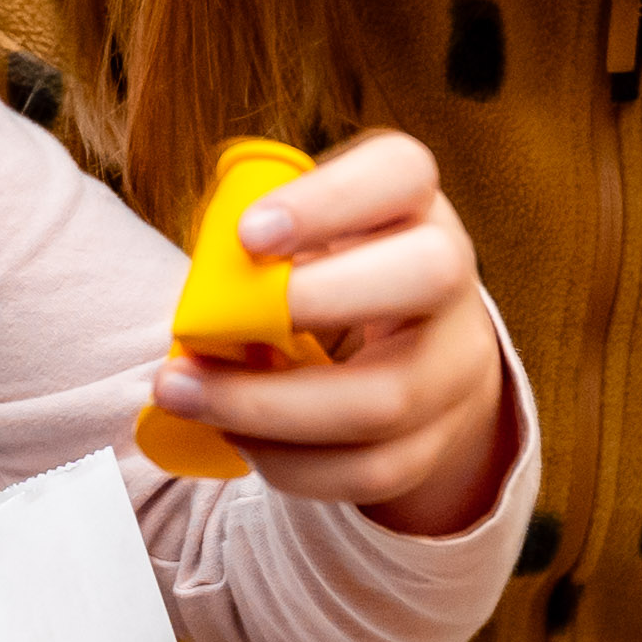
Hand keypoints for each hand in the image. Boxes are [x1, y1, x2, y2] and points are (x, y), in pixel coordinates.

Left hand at [165, 129, 518, 539]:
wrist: (415, 354)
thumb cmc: (329, 274)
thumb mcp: (304, 237)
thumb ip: (255, 248)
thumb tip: (201, 299)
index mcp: (412, 202)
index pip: (401, 171)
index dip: (329, 199)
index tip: (248, 233)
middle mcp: (452, 273)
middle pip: (430, 272)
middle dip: (316, 299)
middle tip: (213, 321)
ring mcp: (457, 363)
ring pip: (386, 398)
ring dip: (266, 405)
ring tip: (184, 392)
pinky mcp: (438, 441)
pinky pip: (369, 470)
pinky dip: (288, 462)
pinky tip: (234, 435)